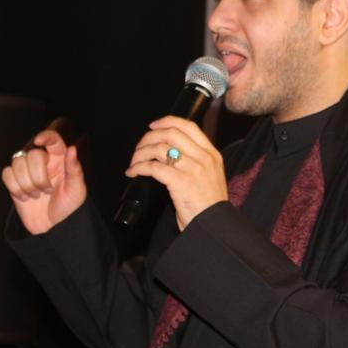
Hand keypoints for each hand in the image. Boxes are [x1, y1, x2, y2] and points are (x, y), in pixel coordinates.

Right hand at [1, 129, 86, 234]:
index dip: (46, 136)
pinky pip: (7, 174)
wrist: (52, 227)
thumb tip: (72, 149)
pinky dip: (15, 187)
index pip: (53, 140)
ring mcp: (27, 171)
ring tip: (37, 195)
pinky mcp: (14, 181)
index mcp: (60, 160)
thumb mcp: (77, 190)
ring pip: (17, 163)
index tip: (39, 141)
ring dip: (27, 183)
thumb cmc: (68, 208)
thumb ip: (75, 169)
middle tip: (47, 191)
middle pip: (32, 154)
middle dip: (38, 176)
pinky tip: (25, 197)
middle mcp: (43, 162)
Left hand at [125, 116, 226, 230]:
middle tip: (140, 147)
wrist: (213, 225)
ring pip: (159, 149)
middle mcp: (204, 158)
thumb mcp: (210, 176)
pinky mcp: (182, 182)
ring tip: (134, 162)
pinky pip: (154, 167)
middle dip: (149, 137)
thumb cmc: (209, 205)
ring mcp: (193, 169)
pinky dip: (139, 168)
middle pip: (171, 134)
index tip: (154, 126)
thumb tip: (171, 151)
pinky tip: (133, 173)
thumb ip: (195, 161)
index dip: (167, 122)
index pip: (188, 126)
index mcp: (211, 154)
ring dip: (141, 153)